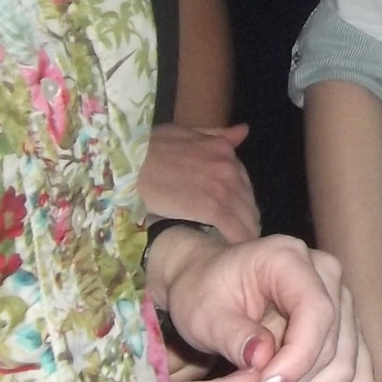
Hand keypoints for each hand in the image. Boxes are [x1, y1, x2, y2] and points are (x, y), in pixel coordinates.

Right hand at [139, 123, 260, 243]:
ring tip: (234, 245)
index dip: (240, 201)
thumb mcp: (188, 134)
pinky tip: (234, 251)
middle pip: (248, 202)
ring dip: (244, 233)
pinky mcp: (213, 208)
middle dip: (244, 218)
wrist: (133, 163)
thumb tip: (244, 130)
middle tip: (233, 233)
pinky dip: (239, 241)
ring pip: (247, 217)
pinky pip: (237, 230)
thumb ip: (219, 136)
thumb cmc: (151, 148)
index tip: (234, 214)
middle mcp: (230, 168)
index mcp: (225, 150)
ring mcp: (224, 188)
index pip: (244, 183)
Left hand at [155, 232, 374, 381]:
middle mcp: (329, 278)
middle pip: (335, 348)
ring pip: (349, 370)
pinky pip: (358, 380)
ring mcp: (344, 306)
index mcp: (291, 259)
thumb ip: (232, 335)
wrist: (210, 285)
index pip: (317, 312)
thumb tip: (262, 360)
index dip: (296, 360)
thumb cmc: (204, 294)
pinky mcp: (348, 335)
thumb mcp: (202, 313)